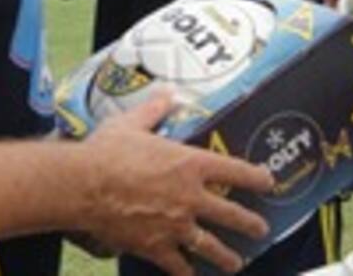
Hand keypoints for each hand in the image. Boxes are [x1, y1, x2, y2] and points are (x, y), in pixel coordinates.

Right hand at [82, 93, 273, 274]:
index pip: (234, 171)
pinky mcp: (155, 247)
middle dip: (250, 224)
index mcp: (190, 164)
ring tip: (236, 263)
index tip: (268, 181)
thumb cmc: (108, 151)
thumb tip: (167, 94)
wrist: (84, 185)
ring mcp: (175, 226)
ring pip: (210, 246)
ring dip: (226, 257)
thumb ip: (155, 110)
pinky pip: (177, 265)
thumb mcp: (133, 122)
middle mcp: (189, 197)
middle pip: (230, 215)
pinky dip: (186, 273)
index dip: (255, 177)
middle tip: (261, 229)